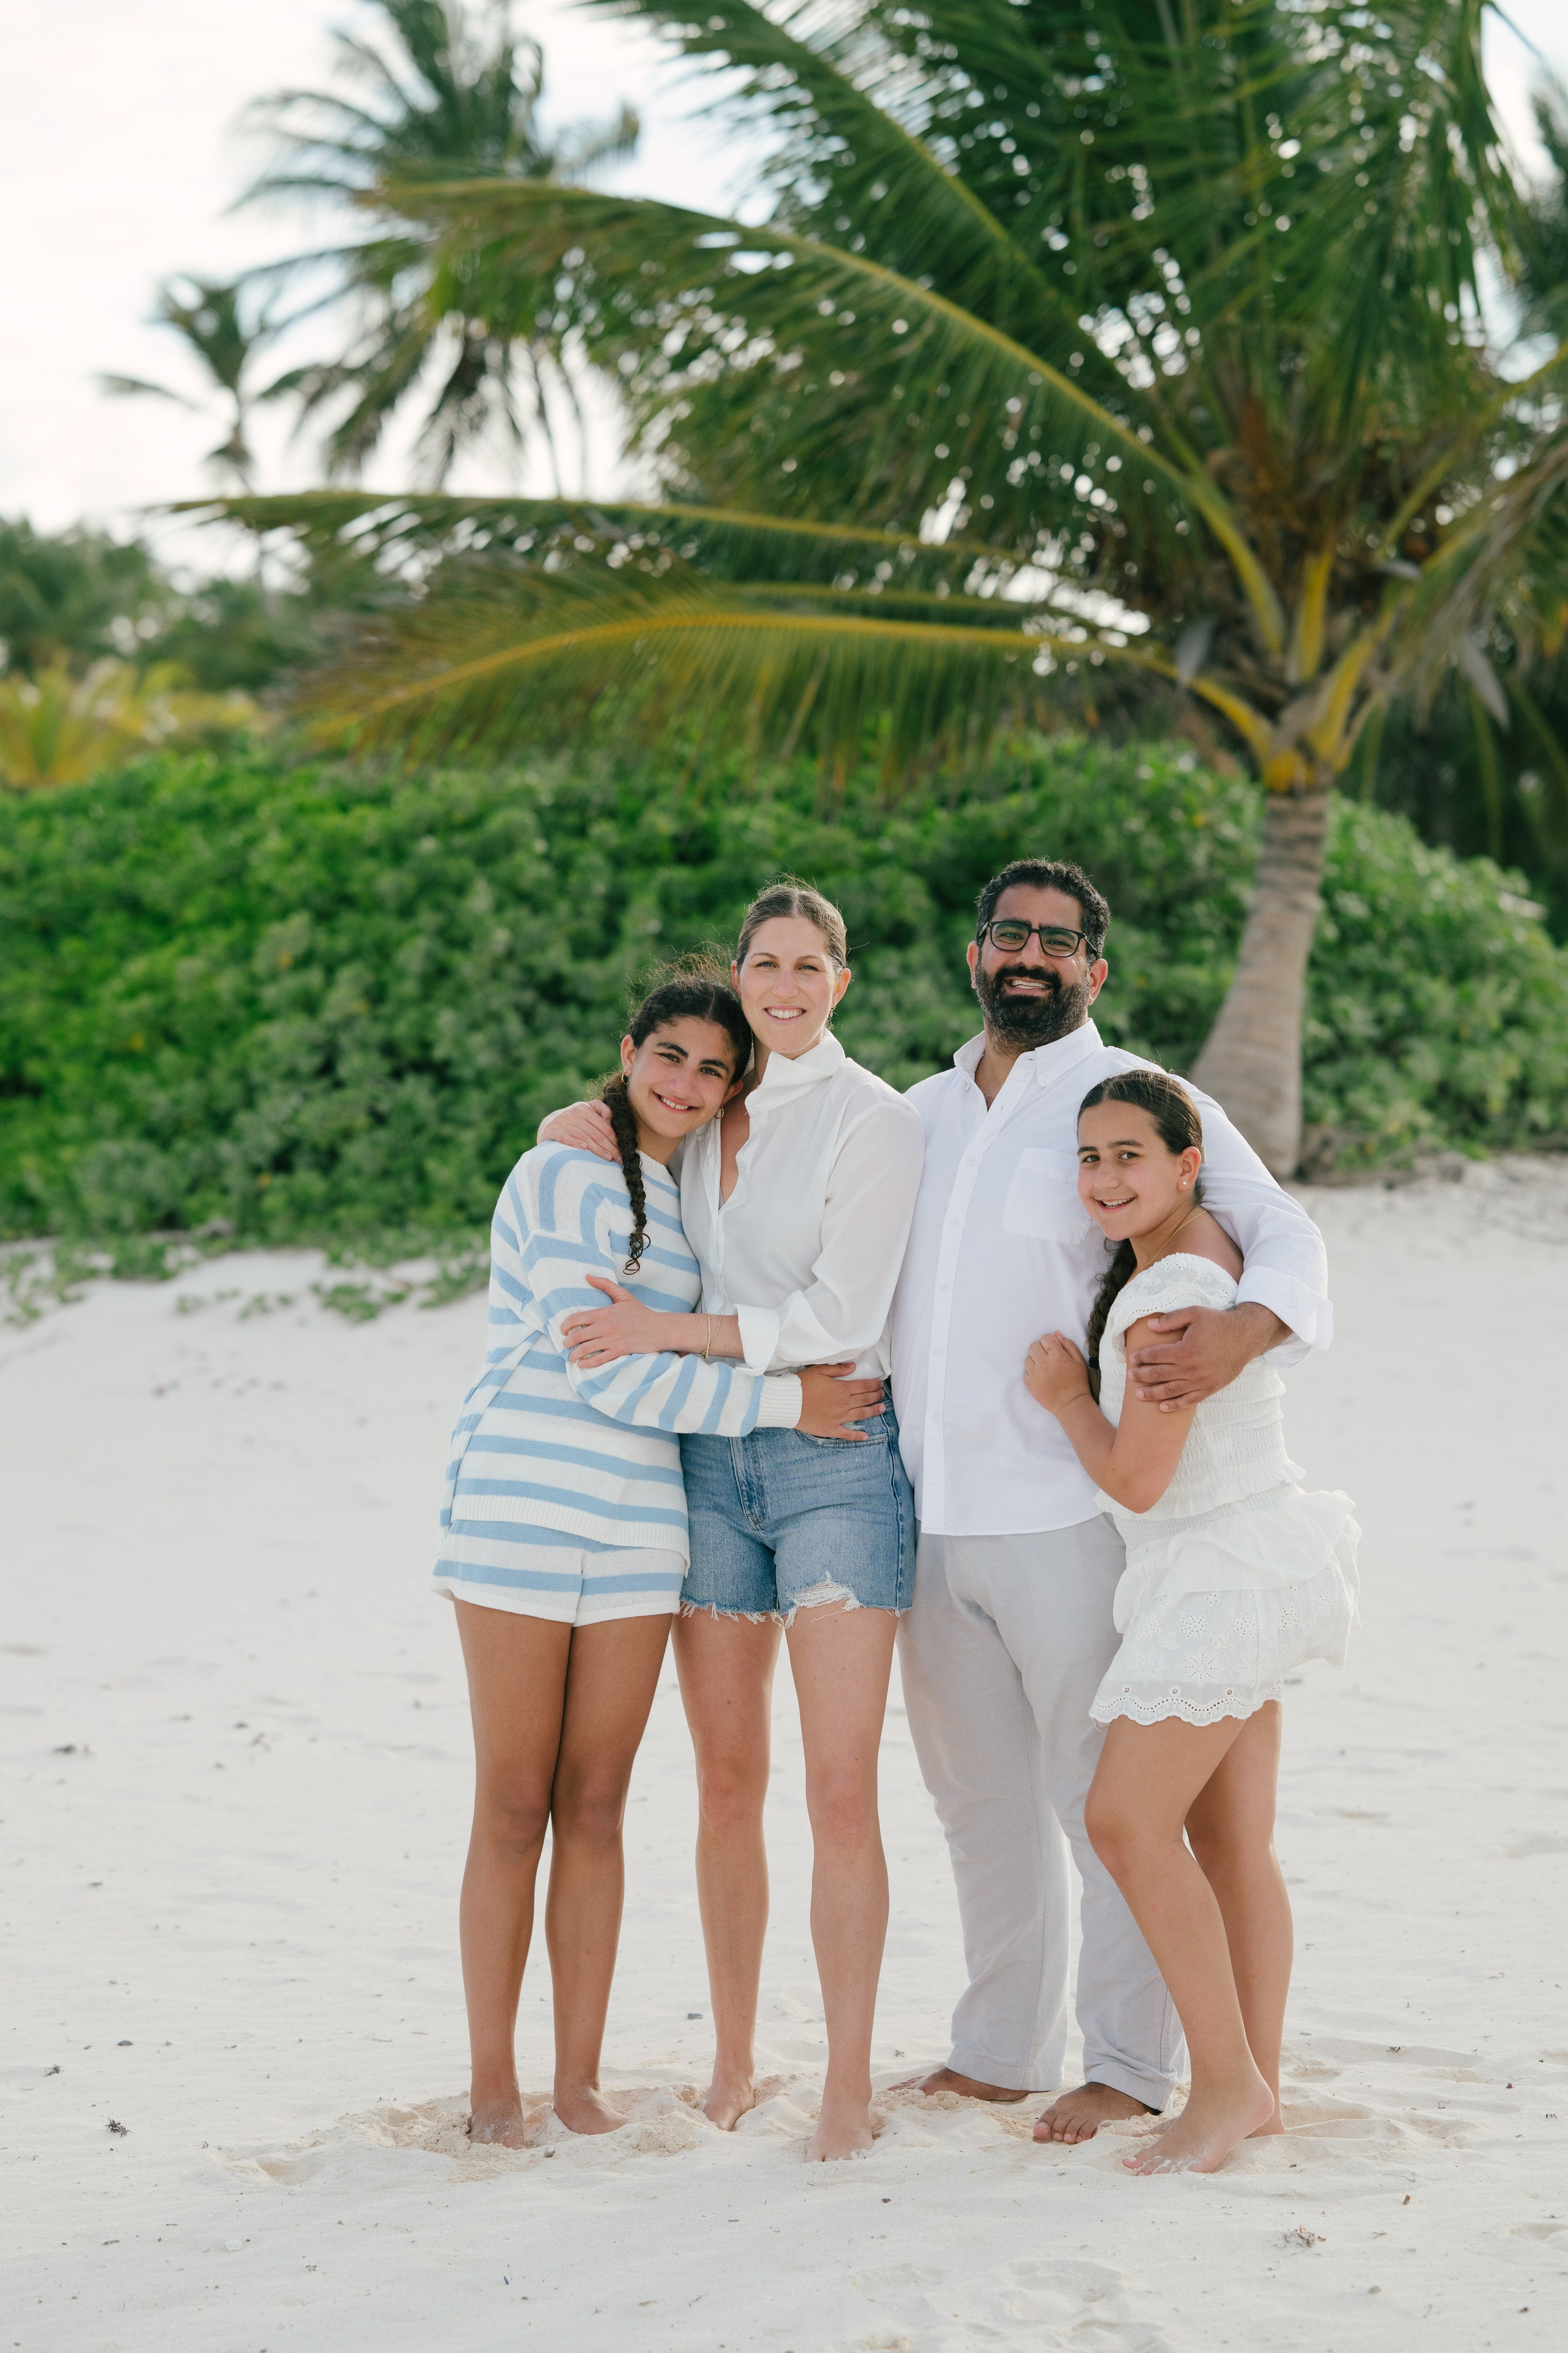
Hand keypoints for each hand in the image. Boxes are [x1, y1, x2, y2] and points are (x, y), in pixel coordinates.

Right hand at [541, 1099, 618, 1162]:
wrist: (548, 1125)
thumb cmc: (573, 1121)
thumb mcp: (586, 1112)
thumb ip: (601, 1112)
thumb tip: (611, 1121)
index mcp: (585, 1108)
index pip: (604, 1127)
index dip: (614, 1140)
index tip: (621, 1151)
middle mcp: (573, 1113)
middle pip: (596, 1134)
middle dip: (609, 1147)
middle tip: (618, 1158)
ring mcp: (561, 1121)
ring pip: (583, 1137)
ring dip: (597, 1149)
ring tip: (607, 1158)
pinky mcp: (552, 1130)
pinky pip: (565, 1137)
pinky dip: (575, 1143)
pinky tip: (584, 1149)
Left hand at [562, 1275, 665, 1366]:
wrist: (658, 1329)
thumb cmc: (640, 1313)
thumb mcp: (623, 1296)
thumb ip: (605, 1284)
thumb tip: (588, 1276)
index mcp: (604, 1312)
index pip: (576, 1318)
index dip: (564, 1326)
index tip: (563, 1330)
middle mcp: (605, 1326)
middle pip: (577, 1336)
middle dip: (567, 1343)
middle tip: (566, 1345)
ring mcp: (612, 1340)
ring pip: (585, 1349)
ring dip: (574, 1355)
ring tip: (571, 1357)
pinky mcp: (618, 1351)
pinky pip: (598, 1359)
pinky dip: (587, 1363)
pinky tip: (582, 1364)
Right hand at [795, 1364, 887, 1441]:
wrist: (789, 1403)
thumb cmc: (802, 1385)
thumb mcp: (819, 1370)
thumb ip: (838, 1369)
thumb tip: (853, 1367)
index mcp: (842, 1389)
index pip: (863, 1386)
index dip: (873, 1385)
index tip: (879, 1384)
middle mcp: (843, 1404)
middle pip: (864, 1400)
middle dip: (876, 1396)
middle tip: (882, 1395)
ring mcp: (838, 1418)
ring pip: (861, 1415)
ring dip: (873, 1411)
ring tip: (882, 1409)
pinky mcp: (831, 1429)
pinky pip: (847, 1434)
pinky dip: (857, 1436)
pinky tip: (865, 1436)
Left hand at [1024, 1332, 1090, 1415]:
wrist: (1071, 1404)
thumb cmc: (1078, 1382)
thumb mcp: (1079, 1361)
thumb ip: (1068, 1345)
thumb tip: (1056, 1334)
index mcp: (1057, 1356)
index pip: (1045, 1338)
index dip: (1050, 1342)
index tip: (1054, 1349)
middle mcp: (1044, 1363)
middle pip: (1033, 1346)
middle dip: (1041, 1350)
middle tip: (1049, 1359)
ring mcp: (1035, 1374)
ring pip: (1028, 1358)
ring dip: (1035, 1361)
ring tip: (1045, 1369)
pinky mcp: (1030, 1384)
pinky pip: (1026, 1372)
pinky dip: (1032, 1373)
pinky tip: (1042, 1377)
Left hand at [1127, 1302, 1288, 1411]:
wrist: (1246, 1337)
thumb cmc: (1219, 1323)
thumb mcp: (1195, 1313)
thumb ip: (1171, 1319)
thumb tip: (1150, 1326)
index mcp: (1185, 1350)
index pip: (1156, 1356)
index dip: (1141, 1357)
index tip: (1131, 1359)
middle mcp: (1191, 1369)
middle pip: (1160, 1374)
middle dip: (1142, 1375)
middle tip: (1129, 1376)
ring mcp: (1201, 1381)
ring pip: (1171, 1390)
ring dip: (1153, 1393)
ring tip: (1138, 1394)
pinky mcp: (1210, 1388)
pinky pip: (1190, 1400)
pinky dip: (1175, 1405)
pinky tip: (1163, 1407)